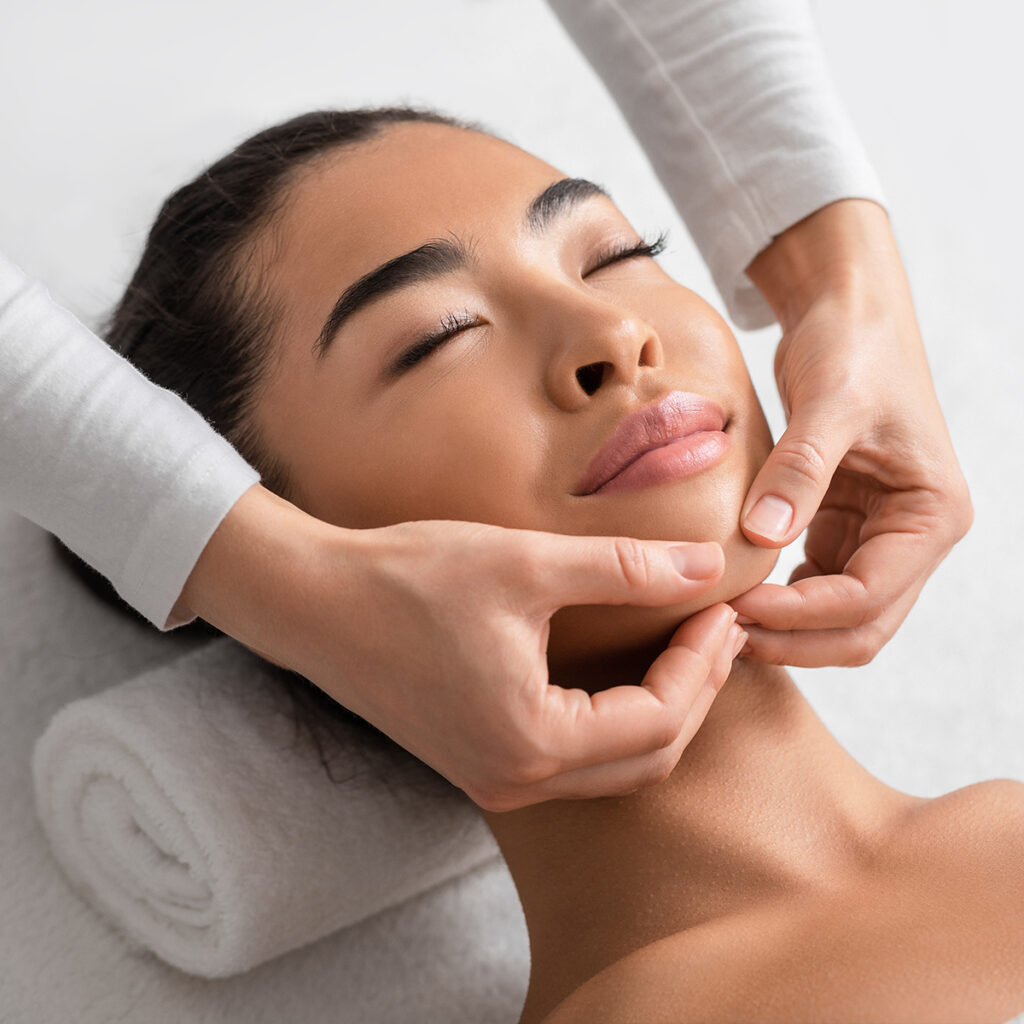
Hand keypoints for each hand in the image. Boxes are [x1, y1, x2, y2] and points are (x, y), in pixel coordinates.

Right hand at [180, 486, 744, 810]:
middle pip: (646, 757)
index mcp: (530, 742)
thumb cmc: (407, 579)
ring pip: (614, 766)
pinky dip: (617, 722)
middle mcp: (515, 781)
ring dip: (661, 711)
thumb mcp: (524, 564)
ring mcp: (494, 779)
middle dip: (694, 692)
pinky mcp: (479, 762)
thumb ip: (624, 569)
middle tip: (717, 628)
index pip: (658, 719)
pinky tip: (626, 671)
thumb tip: (705, 566)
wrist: (314, 602)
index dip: (703, 664)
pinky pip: (574, 761)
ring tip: (686, 647)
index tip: (724, 608)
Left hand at [733, 199, 971, 665]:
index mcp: (931, 515)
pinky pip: (811, 586)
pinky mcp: (840, 527)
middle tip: (720, 633)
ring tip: (717, 621)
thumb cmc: (852, 346)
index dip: (801, 615)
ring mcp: (877, 537)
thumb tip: (763, 536)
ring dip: (782, 630)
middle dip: (792, 639)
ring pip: (834, 619)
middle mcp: (913, 537)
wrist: (845, 313)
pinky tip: (730, 595)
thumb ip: (800, 469)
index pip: (868, 598)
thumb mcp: (828, 401)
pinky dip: (776, 600)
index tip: (736, 608)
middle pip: (857, 627)